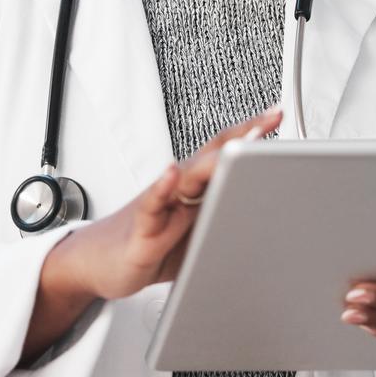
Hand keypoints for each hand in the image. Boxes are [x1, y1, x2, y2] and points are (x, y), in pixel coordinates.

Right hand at [55, 106, 283, 301]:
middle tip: (271, 117)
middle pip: (214, 154)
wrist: (98, 261)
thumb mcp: (199, 235)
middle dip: (243, 136)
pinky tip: (171, 173)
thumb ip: (226, 220)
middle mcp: (178, 188)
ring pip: (188, 176)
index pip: (226, 152)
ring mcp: (160, 205)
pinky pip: (151, 204)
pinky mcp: (141, 229)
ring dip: (214, 159)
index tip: (277, 115)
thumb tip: (269, 220)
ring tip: (239, 143)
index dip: (252, 133)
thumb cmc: (151, 245)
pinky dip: (161, 187)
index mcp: (195, 187)